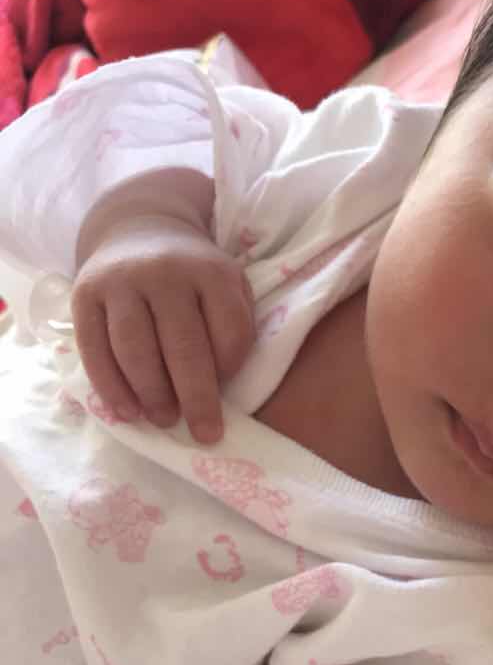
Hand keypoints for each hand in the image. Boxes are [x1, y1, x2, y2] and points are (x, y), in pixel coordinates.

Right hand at [72, 215, 254, 443]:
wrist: (138, 230)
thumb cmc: (192, 275)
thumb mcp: (228, 284)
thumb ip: (235, 323)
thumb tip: (225, 385)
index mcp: (210, 271)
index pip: (229, 330)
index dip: (231, 368)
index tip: (228, 391)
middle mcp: (164, 273)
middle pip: (183, 347)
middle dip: (196, 398)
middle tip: (204, 434)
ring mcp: (121, 282)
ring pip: (135, 350)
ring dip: (152, 395)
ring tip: (164, 421)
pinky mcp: (85, 294)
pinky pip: (95, 349)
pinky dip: (111, 387)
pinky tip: (127, 412)